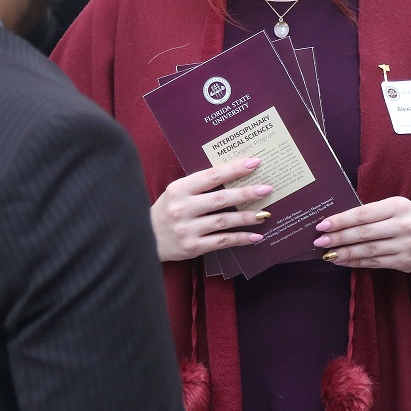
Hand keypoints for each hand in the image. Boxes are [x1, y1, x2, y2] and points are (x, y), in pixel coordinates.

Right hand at [151, 156, 273, 261]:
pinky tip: (256, 236)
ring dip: (247, 217)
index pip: (211, 176)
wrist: (143, 238)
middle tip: (267, 189)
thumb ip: (199, 185)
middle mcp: (182, 208)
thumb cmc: (166, 211)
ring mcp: (187, 229)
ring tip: (266, 213)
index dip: (234, 169)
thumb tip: (234, 175)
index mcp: (179, 189)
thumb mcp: (176, 192)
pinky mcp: (192, 247)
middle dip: (246, 193)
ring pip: (224, 221)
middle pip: (221, 199)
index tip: (255, 163)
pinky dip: (240, 239)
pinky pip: (222, 241)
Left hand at [313, 197, 410, 275]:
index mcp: (398, 206)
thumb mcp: (398, 206)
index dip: (341, 220)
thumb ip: (374, 212)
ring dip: (344, 253)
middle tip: (319, 241)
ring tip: (327, 253)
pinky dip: (356, 262)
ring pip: (368, 251)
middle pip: (364, 233)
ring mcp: (405, 246)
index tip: (323, 224)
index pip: (363, 214)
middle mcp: (403, 225)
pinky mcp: (405, 263)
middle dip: (338, 238)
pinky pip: (375, 263)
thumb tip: (340, 221)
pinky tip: (342, 261)